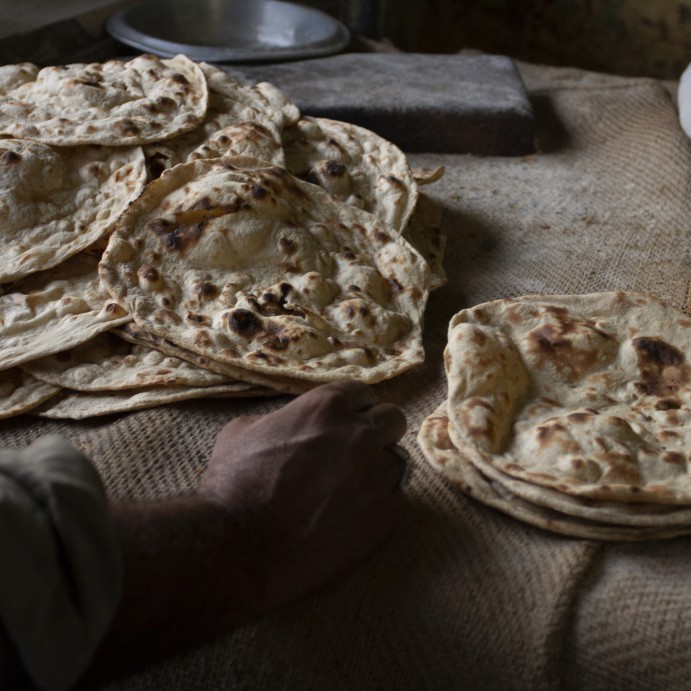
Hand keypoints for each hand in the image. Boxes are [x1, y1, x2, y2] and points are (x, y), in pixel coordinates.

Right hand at [199, 380, 406, 606]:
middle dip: (378, 432)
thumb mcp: (244, 430)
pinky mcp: (385, 516)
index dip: (353, 409)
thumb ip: (280, 419)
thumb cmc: (233, 485)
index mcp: (326, 406)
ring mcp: (376, 476)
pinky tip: (352, 516)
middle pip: (392, 420)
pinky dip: (378, 506)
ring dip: (377, 471)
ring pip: (396, 462)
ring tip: (349, 491)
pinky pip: (395, 500)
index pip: (362, 393)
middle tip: (356, 453)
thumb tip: (290, 425)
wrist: (238, 547)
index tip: (345, 424)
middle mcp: (360, 435)